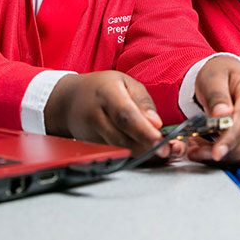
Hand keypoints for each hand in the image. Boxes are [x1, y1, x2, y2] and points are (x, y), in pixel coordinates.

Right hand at [44, 71, 185, 159]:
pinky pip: (117, 154)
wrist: (68, 101)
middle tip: (170, 150)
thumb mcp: (125, 83)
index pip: (125, 116)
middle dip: (149, 148)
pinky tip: (149, 152)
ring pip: (121, 151)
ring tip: (165, 151)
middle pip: (123, 139)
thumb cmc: (101, 88)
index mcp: (107, 94)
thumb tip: (156, 124)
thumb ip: (143, 102)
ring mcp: (91, 135)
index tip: (161, 141)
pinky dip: (135, 155)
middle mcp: (96, 117)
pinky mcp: (92, 148)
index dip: (144, 131)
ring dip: (145, 154)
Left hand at [187, 55, 239, 165]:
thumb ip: (216, 96)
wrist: (226, 72)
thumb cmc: (220, 72)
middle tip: (199, 153)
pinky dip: (224, 154)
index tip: (217, 153)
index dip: (231, 138)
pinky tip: (205, 148)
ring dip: (223, 155)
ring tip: (197, 149)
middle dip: (228, 152)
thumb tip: (222, 116)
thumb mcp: (213, 77)